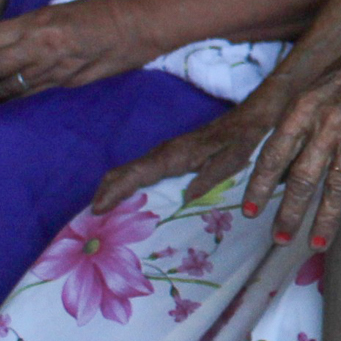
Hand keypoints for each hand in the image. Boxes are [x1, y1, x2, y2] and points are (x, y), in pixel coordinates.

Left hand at [0, 0, 158, 104]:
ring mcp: (57, 66)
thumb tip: (6, 43)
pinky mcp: (69, 81)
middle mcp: (43, 45)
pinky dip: (13, 97)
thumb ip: (32, 26)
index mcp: (39, 21)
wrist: (142, 25)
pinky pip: (33, 92)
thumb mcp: (61, 9)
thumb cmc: (104, 10)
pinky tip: (2, 100)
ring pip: (11, 86)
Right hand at [95, 75, 299, 212]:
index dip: (115, 191)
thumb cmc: (245, 139)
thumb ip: (211, 176)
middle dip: (103, 194)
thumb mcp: (234, 159)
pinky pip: (139, 172)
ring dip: (111, 191)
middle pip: (123, 173)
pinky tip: (121, 204)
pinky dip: (124, 186)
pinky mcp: (170, 156)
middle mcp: (164, 153)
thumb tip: (186, 196)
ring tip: (97, 219)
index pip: (136, 173)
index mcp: (175, 154)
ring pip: (128, 172)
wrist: (253, 117)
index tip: (98, 210)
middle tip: (87, 223)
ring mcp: (165, 154)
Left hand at [243, 17, 340, 248]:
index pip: (273, 155)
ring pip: (336, 188)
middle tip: (280, 238)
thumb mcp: (315, 89)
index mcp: (304, 110)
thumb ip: (298, 123)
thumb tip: (280, 161)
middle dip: (289, 213)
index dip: (260, 186)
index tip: (251, 211)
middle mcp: (327, 126)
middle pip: (302, 179)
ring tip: (315, 244)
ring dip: (325, 220)